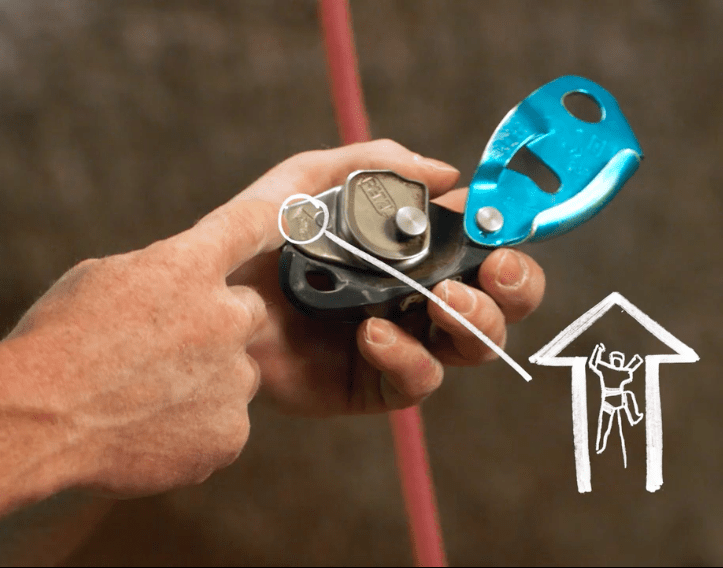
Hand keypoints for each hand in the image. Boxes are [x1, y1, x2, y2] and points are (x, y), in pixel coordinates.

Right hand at [4, 199, 281, 496]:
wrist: (35, 420)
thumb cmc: (54, 343)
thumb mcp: (101, 279)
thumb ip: (158, 276)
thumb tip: (177, 288)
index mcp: (188, 267)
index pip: (251, 223)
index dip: (286, 205)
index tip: (308, 199)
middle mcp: (223, 318)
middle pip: (246, 317)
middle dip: (217, 330)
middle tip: (165, 351)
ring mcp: (231, 380)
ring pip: (235, 377)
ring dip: (205, 383)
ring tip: (144, 397)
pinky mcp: (228, 434)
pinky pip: (223, 426)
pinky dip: (195, 429)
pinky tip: (148, 429)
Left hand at [227, 140, 545, 414]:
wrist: (207, 297)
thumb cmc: (256, 236)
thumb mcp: (309, 181)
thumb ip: (376, 167)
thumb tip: (450, 174)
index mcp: (414, 250)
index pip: (483, 244)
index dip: (506, 234)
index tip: (502, 222)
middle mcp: (416, 298)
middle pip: (500, 302)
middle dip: (515, 286)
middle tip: (494, 269)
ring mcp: (400, 343)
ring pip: (473, 346)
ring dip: (474, 321)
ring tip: (440, 300)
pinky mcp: (372, 385)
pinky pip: (416, 381)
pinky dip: (408, 357)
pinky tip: (372, 334)